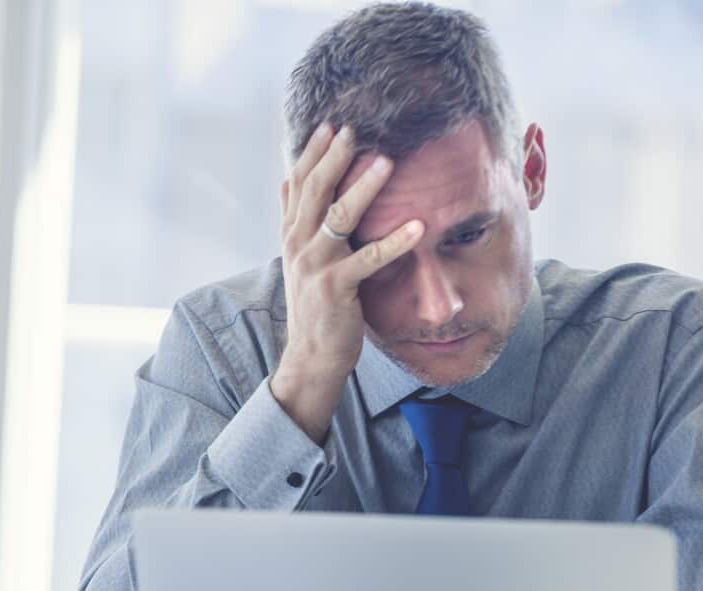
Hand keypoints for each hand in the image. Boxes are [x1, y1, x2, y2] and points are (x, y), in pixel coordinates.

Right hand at [269, 124, 423, 442]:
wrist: (311, 355)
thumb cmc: (314, 304)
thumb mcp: (299, 256)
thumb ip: (293, 218)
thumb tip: (284, 178)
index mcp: (292, 234)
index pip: (297, 183)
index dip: (312, 153)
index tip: (330, 124)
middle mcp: (299, 245)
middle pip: (315, 192)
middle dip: (335, 158)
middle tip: (354, 130)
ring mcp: (316, 266)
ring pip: (338, 218)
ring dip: (363, 188)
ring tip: (387, 162)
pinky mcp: (337, 288)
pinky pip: (368, 260)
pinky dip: (394, 242)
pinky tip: (418, 226)